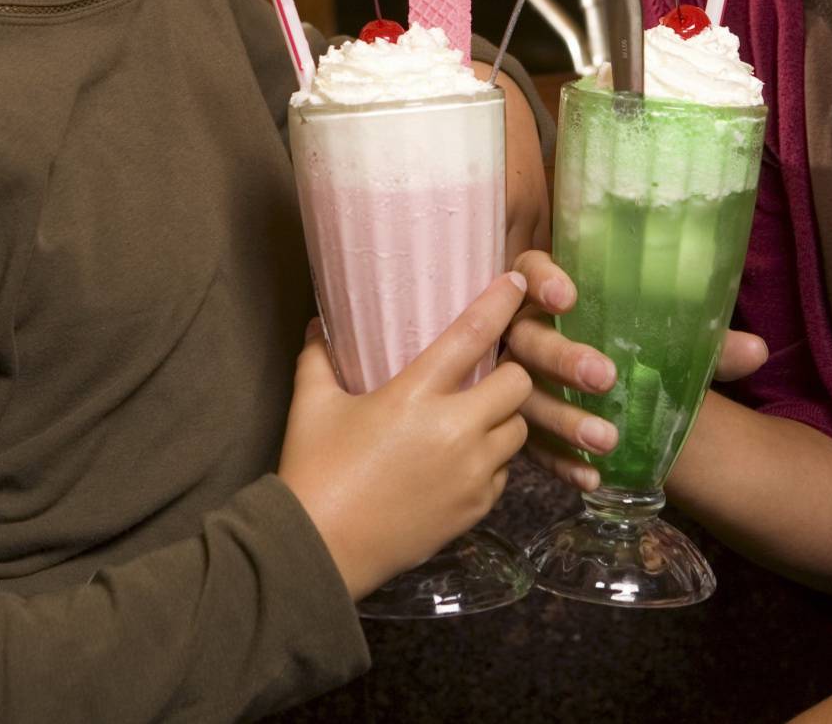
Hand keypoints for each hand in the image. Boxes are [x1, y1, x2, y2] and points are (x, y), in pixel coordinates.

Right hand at [278, 273, 533, 600]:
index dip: (502, 303)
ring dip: (505, 418)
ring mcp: (471, 473)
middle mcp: (455, 430)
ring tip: (478, 416)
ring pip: (519, 430)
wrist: (320, 549)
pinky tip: (465, 460)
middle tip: (491, 370)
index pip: (474, 334)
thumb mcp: (312, 406)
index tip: (518, 282)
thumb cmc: (314, 472)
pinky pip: (505, 473)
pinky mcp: (475, 509)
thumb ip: (319, 358)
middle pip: (518, 383)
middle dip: (510, 371)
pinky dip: (493, 461)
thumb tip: (317, 324)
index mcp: (416, 394)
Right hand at [503, 247, 767, 491]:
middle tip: (605, 376)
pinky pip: (532, 445)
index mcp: (552, 293)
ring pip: (525, 397)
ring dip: (564, 418)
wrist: (611, 397)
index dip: (542, 279)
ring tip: (608, 439)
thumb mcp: (666, 341)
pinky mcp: (520, 425)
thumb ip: (707, 343)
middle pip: (527, 338)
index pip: (531, 268)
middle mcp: (525, 332)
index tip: (570, 296)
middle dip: (563, 356)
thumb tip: (757, 351)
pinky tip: (593, 477)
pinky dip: (562, 462)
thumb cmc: (632, 349)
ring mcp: (515, 381)